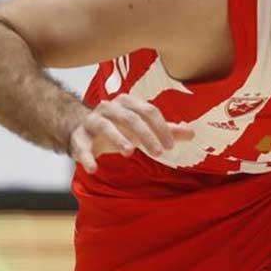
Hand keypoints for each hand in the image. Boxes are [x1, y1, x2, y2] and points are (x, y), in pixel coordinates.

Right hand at [69, 94, 193, 172]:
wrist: (83, 130)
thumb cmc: (120, 128)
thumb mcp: (143, 129)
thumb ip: (166, 131)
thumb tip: (192, 133)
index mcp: (128, 102)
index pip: (149, 111)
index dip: (161, 128)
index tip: (171, 147)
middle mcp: (109, 107)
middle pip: (130, 118)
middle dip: (146, 135)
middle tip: (159, 153)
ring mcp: (92, 120)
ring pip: (105, 126)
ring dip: (118, 138)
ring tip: (130, 152)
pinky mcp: (78, 136)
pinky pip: (81, 145)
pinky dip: (86, 156)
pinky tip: (94, 168)